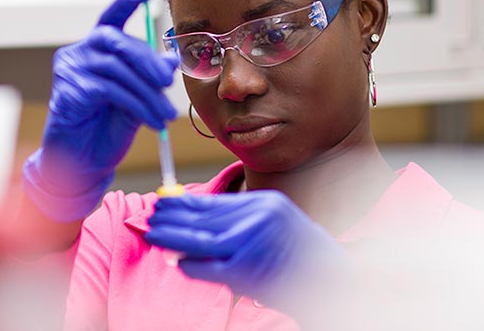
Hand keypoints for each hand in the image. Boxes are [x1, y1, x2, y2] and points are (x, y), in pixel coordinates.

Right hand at [23, 0, 178, 221]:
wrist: (84, 162)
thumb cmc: (107, 126)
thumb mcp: (137, 97)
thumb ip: (150, 77)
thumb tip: (171, 61)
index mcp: (96, 49)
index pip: (111, 18)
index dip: (127, 2)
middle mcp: (79, 52)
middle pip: (118, 42)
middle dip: (148, 62)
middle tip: (168, 85)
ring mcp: (70, 69)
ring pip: (118, 70)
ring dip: (147, 94)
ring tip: (164, 115)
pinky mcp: (69, 89)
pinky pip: (110, 90)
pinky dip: (136, 105)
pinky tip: (150, 121)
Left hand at [145, 191, 349, 307]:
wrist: (332, 282)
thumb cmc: (301, 257)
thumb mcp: (275, 227)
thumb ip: (240, 222)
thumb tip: (198, 222)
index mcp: (265, 204)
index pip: (216, 202)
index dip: (186, 203)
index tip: (164, 202)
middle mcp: (259, 217)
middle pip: (205, 217)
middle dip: (175, 218)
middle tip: (151, 216)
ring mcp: (252, 243)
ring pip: (202, 239)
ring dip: (174, 237)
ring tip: (154, 234)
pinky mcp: (247, 269)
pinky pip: (210, 267)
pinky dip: (192, 265)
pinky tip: (179, 263)